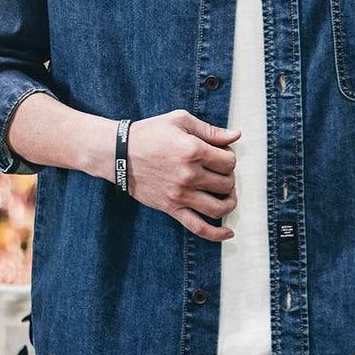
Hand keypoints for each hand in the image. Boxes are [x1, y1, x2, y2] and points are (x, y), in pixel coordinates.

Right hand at [126, 110, 239, 241]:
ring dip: (228, 202)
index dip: (229, 157)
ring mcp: (180, 194)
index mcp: (194, 150)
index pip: (229, 162)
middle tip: (219, 171)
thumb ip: (211, 130)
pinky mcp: (171, 208)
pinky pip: (198, 227)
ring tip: (225, 194)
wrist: (118, 153)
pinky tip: (228, 232)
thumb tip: (236, 136)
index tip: (220, 154)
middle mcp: (189, 175)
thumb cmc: (150, 133)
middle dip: (228, 177)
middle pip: (227, 183)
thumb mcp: (180, 121)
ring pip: (219, 207)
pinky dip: (216, 233)